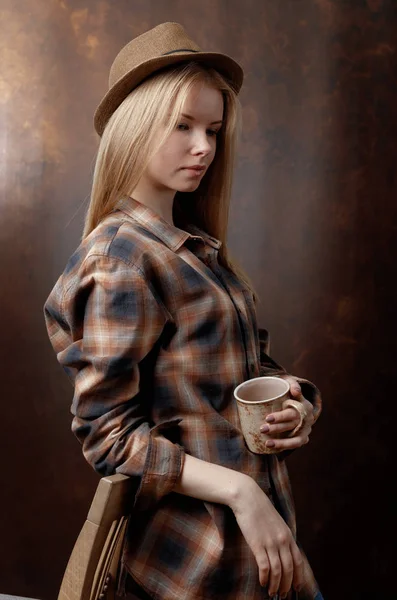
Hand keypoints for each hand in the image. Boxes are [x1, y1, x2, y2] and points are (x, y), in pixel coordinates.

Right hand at [230, 476, 303, 596]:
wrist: (247, 497)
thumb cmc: (259, 509)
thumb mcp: (276, 522)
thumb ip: (281, 536)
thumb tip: (283, 552)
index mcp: (288, 535)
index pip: (298, 561)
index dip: (298, 577)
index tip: (296, 587)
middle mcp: (282, 540)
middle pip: (289, 569)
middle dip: (287, 585)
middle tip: (283, 595)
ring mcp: (270, 542)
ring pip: (278, 571)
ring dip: (276, 585)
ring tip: (273, 593)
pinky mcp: (258, 544)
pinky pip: (265, 566)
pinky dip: (265, 578)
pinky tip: (263, 582)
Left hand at [260, 375, 314, 451]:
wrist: (295, 401)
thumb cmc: (287, 390)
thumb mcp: (289, 382)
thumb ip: (292, 384)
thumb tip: (295, 390)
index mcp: (304, 406)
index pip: (293, 413)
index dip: (281, 417)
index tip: (267, 418)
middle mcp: (307, 420)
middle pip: (291, 426)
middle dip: (276, 429)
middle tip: (262, 429)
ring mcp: (306, 431)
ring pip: (296, 440)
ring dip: (281, 443)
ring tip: (267, 443)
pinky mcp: (302, 438)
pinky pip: (294, 445)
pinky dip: (284, 447)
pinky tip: (271, 448)